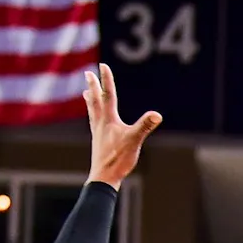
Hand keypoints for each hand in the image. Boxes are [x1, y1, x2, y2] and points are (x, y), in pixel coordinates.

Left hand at [84, 63, 160, 189]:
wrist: (103, 178)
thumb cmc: (118, 160)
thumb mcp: (134, 141)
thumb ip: (144, 126)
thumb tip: (157, 115)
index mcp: (108, 120)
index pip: (108, 95)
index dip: (106, 80)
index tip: (102, 65)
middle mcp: (100, 124)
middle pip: (95, 100)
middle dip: (93, 86)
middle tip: (87, 74)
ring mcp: (97, 133)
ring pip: (92, 111)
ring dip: (90, 100)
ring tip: (86, 92)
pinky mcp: (98, 142)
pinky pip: (94, 123)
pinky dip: (93, 116)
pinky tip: (95, 120)